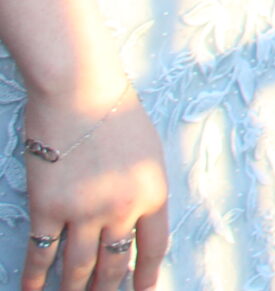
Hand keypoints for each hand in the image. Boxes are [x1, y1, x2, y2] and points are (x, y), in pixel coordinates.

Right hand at [18, 91, 167, 290]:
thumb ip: (144, 186)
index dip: (146, 275)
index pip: (152, 247)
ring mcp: (83, 212)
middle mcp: (121, 209)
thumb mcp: (148, 150)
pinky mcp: (48, 209)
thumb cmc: (116, 111)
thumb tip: (135, 219)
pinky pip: (41, 253)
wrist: (80, 90)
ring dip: (73, 290)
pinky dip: (34, 278)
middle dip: (107, 289)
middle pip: (114, 263)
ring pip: (78, 266)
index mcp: (153, 192)